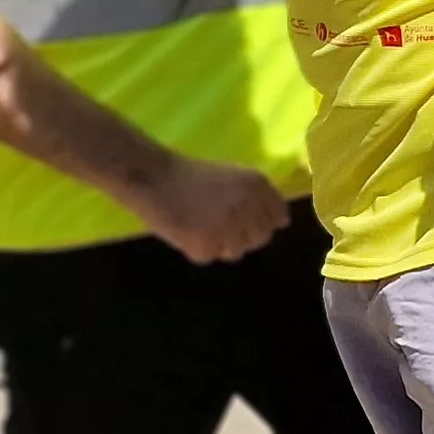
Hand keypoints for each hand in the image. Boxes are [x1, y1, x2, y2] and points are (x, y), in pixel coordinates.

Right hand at [123, 154, 289, 263]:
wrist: (154, 177)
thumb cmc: (192, 176)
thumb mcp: (234, 176)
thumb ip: (258, 196)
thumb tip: (280, 222)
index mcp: (257, 184)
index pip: (279, 218)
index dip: (261, 221)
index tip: (244, 219)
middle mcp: (247, 205)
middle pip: (260, 239)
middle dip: (242, 235)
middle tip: (218, 224)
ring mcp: (227, 227)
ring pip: (236, 252)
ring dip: (220, 244)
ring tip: (200, 225)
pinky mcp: (204, 245)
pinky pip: (209, 257)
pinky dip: (197, 249)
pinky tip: (186, 230)